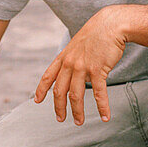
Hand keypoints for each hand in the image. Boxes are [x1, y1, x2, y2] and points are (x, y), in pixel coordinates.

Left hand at [34, 6, 126, 124]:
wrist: (110, 24)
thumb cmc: (96, 34)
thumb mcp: (77, 45)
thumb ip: (72, 58)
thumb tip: (72, 73)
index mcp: (63, 57)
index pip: (48, 76)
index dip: (41, 90)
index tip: (37, 101)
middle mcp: (70, 63)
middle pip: (59, 91)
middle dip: (59, 107)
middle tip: (60, 119)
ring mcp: (82, 67)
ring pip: (76, 95)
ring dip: (77, 111)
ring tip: (79, 122)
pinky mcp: (98, 70)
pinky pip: (99, 93)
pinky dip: (102, 107)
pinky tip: (105, 116)